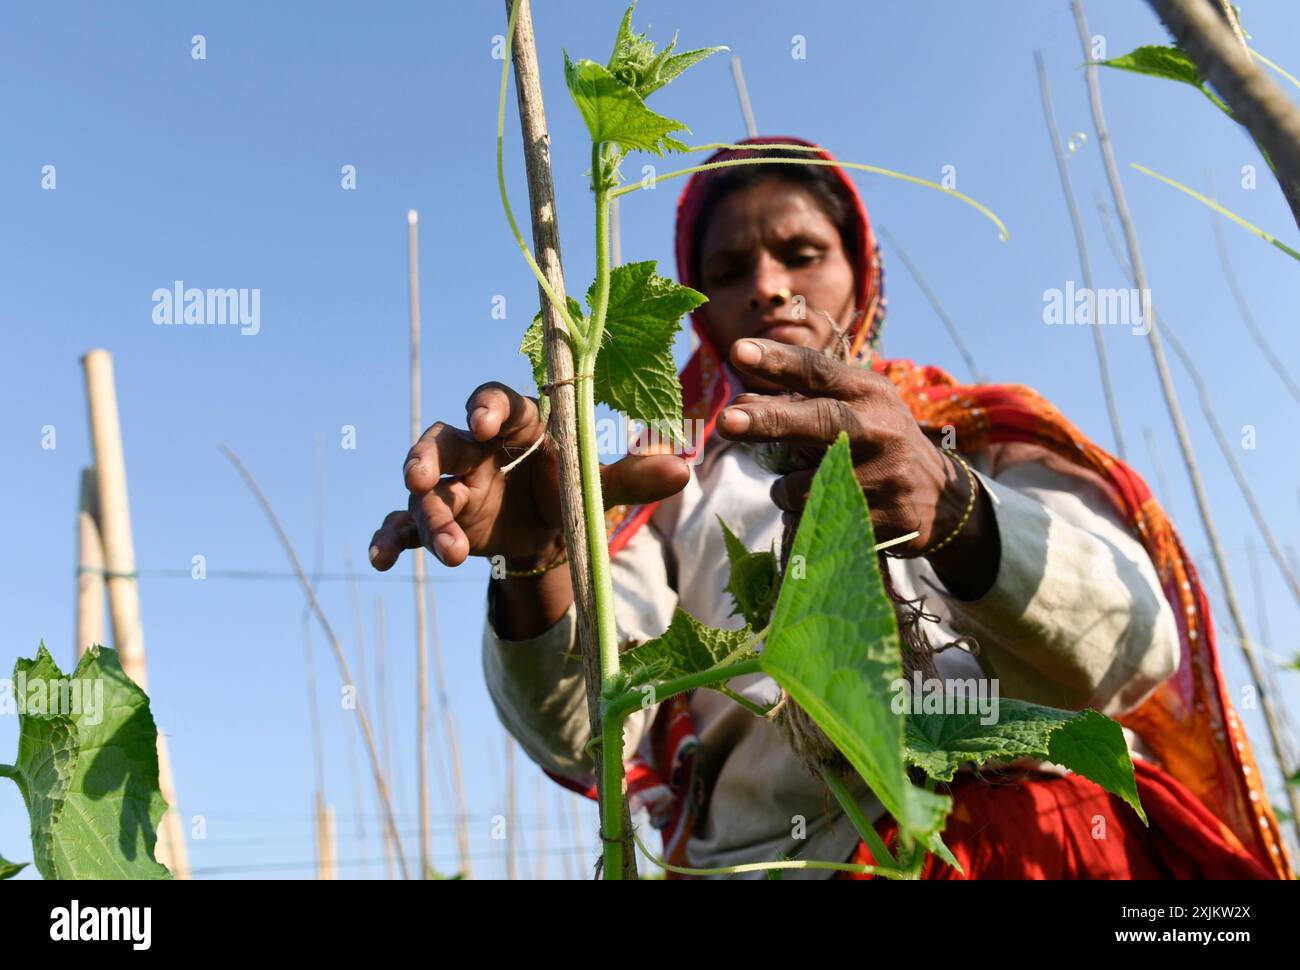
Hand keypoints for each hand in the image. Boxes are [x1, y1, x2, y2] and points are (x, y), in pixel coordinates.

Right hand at [369, 381, 689, 570]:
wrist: (549, 537)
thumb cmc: (570, 493)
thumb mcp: (599, 487)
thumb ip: (632, 476)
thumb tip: (683, 470)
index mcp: (519, 428)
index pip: (499, 405)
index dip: (486, 407)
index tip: (482, 421)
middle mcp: (478, 451)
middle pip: (444, 442)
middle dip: (429, 456)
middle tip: (422, 475)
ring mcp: (454, 487)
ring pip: (428, 491)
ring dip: (430, 515)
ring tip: (452, 551)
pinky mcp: (439, 522)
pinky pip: (405, 525)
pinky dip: (389, 538)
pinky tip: (380, 558)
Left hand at [715, 338, 998, 596]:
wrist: (941, 497)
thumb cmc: (877, 440)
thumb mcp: (852, 407)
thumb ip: (799, 400)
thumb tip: (739, 402)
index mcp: (868, 393)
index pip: (818, 370)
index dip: (778, 361)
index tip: (738, 352)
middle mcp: (878, 430)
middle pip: (818, 422)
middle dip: (769, 421)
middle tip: (726, 421)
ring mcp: (883, 477)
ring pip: (802, 486)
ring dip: (785, 489)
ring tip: (806, 485)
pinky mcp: (882, 521)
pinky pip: (815, 524)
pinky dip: (805, 520)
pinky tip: (825, 512)